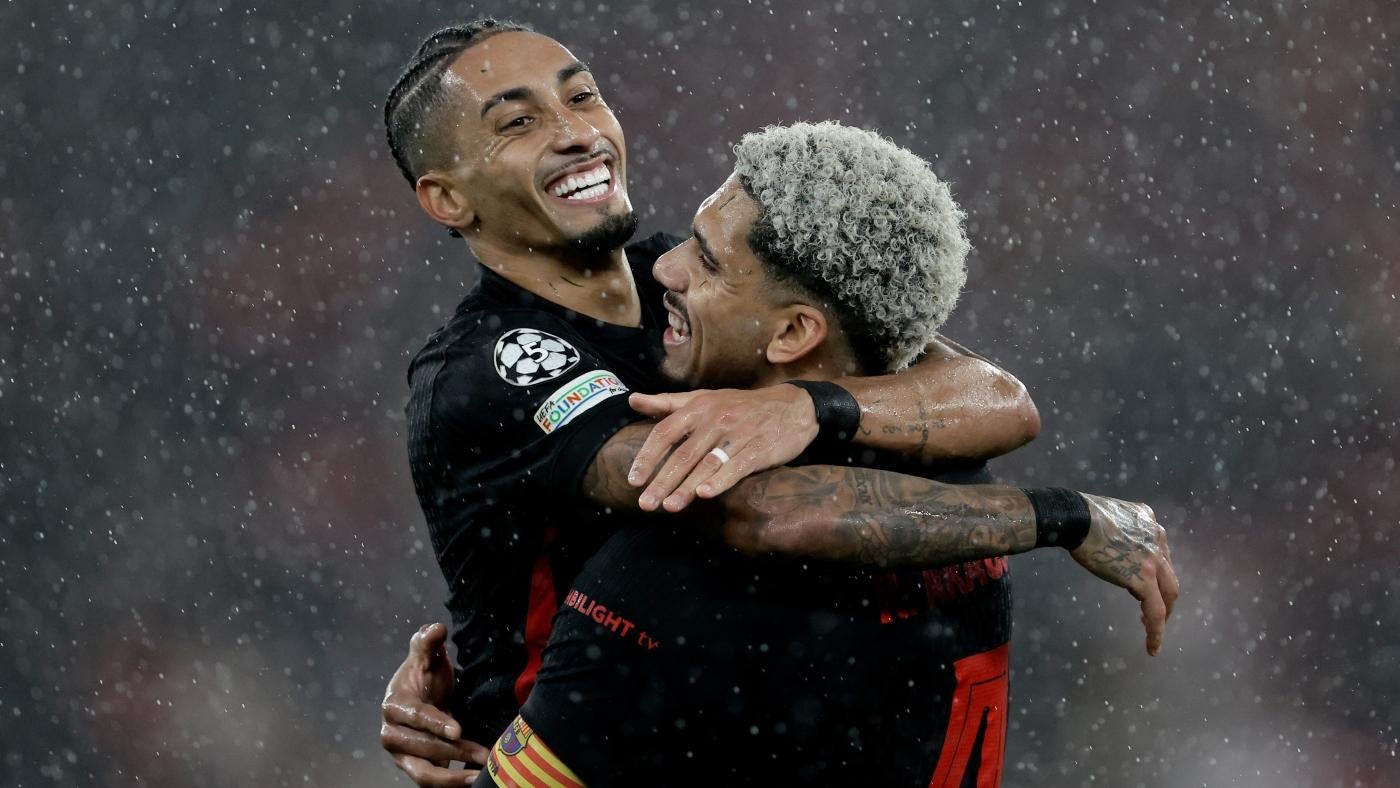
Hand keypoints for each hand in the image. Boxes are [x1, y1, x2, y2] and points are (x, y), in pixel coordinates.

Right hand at [380, 623, 488, 785]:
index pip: (416, 717)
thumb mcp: (427, 656)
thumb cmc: (425, 675)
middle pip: (423, 747)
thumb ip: (428, 642)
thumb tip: (437, 628)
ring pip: (423, 773)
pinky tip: (473, 782)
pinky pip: (430, 781)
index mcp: (394, 706)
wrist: (421, 696)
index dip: (435, 723)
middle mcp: (391, 734)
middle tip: (486, 754)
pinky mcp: (414, 768)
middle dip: (455, 750)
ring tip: (480, 777)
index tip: (458, 729)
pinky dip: (450, 784)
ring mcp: (401, 755)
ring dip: (452, 778)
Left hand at [626, 386, 819, 511]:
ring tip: (669, 507)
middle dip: (662, 481)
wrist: (793, 406)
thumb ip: (668, 402)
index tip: (633, 480)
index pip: (665, 432)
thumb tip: (632, 400)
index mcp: (699, 407)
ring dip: (687, 487)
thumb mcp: (704, 397)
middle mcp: (716, 420)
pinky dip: (720, 480)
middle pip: (683, 454)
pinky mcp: (760, 449)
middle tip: (646, 504)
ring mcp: (738, 434)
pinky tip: (705, 495)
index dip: (648, 457)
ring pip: (707, 464)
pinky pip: (737, 467)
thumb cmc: (741, 405)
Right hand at [1071, 496, 1180, 656]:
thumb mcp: (1109, 515)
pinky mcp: (1143, 579)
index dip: (1154, 573)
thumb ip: (1119, 529)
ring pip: (1168, 594)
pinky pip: (1155, 611)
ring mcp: (1153, 560)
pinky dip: (1156, 630)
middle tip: (1158, 612)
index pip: (1159, 553)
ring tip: (1153, 632)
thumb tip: (1109, 541)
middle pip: (1169, 575)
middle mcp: (1158, 540)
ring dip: (1163, 614)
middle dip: (1165, 597)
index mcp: (1149, 522)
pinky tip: (1152, 646)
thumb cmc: (1082, 515)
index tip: (1146, 585)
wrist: (1078, 518)